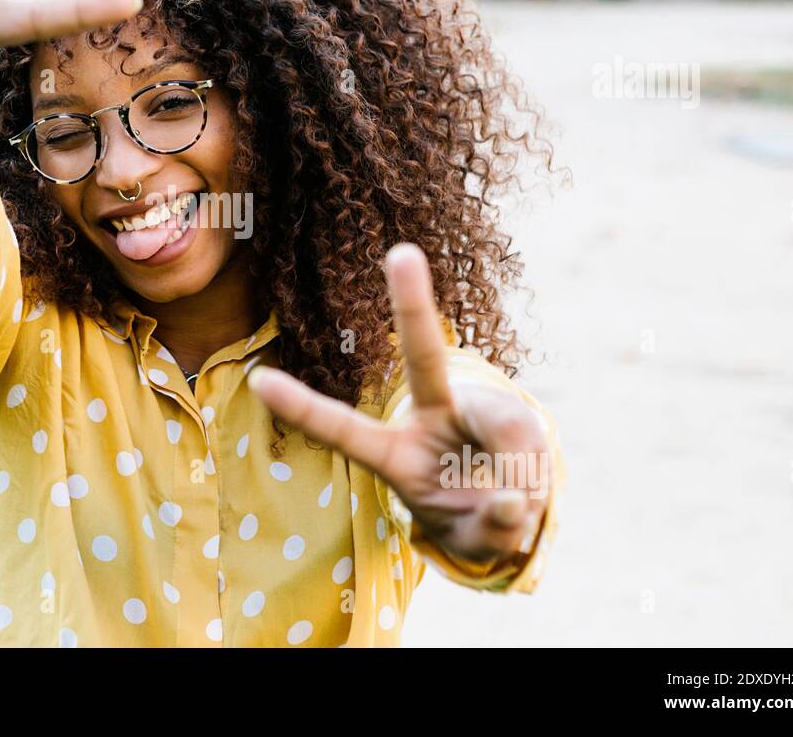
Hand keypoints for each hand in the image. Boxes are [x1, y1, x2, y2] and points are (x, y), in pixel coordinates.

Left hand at [249, 243, 550, 564]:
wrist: (514, 510)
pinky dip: (532, 490)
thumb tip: (512, 500)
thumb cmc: (470, 520)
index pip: (346, 430)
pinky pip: (532, 451)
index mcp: (396, 452)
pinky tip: (525, 499)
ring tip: (510, 509)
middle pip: (424, 357)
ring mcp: (478, 412)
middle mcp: (432, 418)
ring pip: (506, 434)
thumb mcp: (471, 538)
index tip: (259, 382)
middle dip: (412, 305)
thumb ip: (488, 528)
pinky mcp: (519, 419)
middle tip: (401, 253)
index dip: (304, 408)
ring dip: (516, 484)